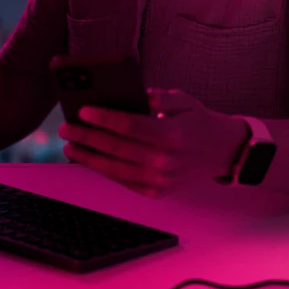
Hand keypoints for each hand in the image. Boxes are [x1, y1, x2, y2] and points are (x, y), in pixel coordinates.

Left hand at [58, 88, 248, 195]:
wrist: (222, 152)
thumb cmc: (198, 122)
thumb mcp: (184, 100)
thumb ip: (158, 98)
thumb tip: (133, 97)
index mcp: (172, 135)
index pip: (129, 126)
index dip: (103, 118)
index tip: (83, 110)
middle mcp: (165, 161)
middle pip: (116, 148)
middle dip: (87, 137)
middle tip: (67, 128)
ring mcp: (160, 180)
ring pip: (114, 169)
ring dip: (88, 157)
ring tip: (70, 145)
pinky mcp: (156, 191)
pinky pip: (123, 180)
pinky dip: (103, 170)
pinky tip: (89, 158)